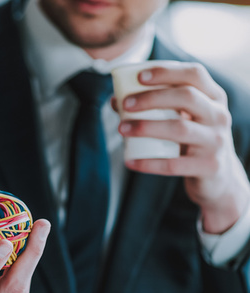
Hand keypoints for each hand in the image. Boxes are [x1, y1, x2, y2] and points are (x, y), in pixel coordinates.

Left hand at [116, 62, 249, 233]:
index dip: (167, 71)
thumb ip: (156, 107)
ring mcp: (216, 141)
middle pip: (187, 97)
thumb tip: (116, 100)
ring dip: (146, 126)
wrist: (217, 177)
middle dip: (152, 98)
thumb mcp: (182, 119)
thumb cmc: (191, 140)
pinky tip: (129, 161)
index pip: (194, 74)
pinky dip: (148, 162)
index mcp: (213, 97)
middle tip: (125, 103)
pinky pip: (174, 164)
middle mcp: (219, 115)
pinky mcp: (209, 166)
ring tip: (122, 129)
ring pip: (179, 128)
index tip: (139, 77)